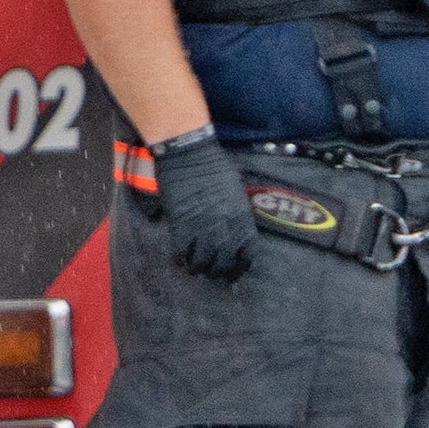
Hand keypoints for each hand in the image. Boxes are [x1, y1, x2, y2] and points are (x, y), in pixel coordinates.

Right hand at [151, 126, 255, 281]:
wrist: (189, 153)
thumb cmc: (214, 165)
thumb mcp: (235, 189)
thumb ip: (237, 211)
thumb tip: (236, 228)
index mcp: (241, 216)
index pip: (247, 251)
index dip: (242, 265)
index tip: (237, 270)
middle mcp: (224, 226)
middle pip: (225, 261)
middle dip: (221, 272)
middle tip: (216, 275)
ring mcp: (201, 227)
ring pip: (204, 261)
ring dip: (201, 269)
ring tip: (198, 270)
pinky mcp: (180, 225)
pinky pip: (183, 252)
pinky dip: (183, 261)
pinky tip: (182, 263)